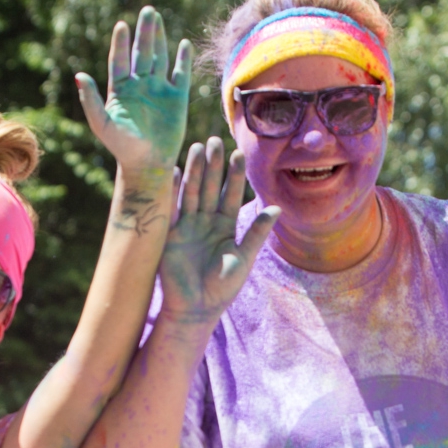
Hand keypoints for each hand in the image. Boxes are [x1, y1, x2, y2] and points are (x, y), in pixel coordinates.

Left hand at [74, 6, 192, 174]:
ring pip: (159, 57)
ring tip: (158, 18)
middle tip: (147, 11)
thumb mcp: (102, 124)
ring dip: (159, 38)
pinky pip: (180, 74)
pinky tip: (183, 44)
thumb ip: (91, 100)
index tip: (122, 26)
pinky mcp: (176, 98)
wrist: (148, 164)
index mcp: (120, 89)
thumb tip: (79, 75)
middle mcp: (139, 85)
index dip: (121, 43)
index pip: (120, 60)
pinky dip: (182, 59)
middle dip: (144, 32)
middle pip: (142, 52)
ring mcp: (158, 89)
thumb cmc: (122, 147)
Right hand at [158, 137, 279, 325]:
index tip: (238, 153)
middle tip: (216, 140)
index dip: (234, 175)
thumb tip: (278, 208)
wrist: (195, 308)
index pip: (231, 194)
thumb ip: (256, 233)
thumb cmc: (222, 288)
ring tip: (198, 147)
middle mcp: (206, 222)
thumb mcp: (243, 259)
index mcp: (226, 226)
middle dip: (214, 165)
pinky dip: (172, 190)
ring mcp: (187, 226)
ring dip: (195, 171)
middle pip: (211, 187)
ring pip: (192, 192)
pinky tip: (174, 171)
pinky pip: (171, 208)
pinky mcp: (169, 234)